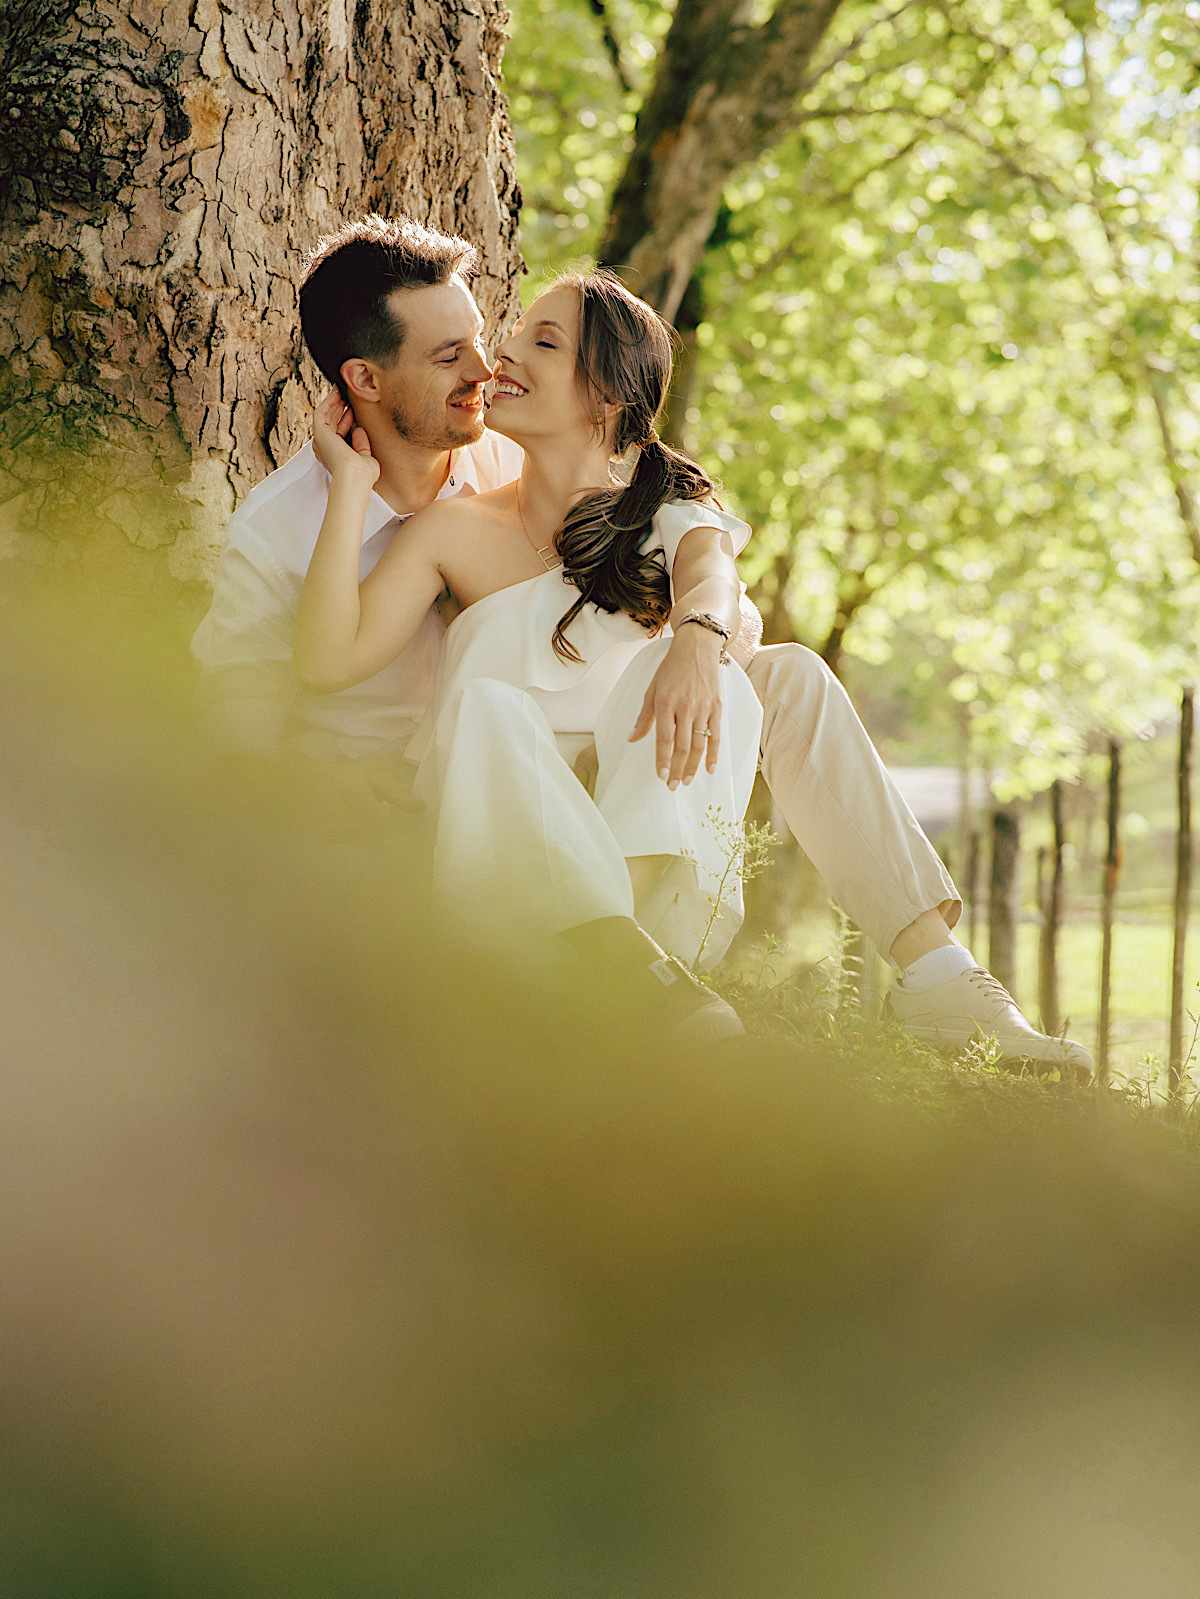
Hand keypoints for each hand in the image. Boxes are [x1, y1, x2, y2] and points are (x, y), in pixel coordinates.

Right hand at [312, 390, 379, 492]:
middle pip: (330, 421)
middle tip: (345, 393)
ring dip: (332, 402)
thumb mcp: (366, 457)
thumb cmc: (363, 475)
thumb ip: (362, 445)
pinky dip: (328, 402)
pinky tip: (336, 394)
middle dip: (338, 407)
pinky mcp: (320, 433)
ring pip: (325, 415)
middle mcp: (325, 447)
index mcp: (335, 454)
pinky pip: (321, 413)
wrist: (355, 479)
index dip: (346, 418)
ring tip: (341, 389)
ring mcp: (321, 440)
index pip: (339, 431)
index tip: (353, 408)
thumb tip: (359, 430)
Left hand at [628, 627, 721, 786]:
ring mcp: (703, 708)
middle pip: (682, 747)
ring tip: (687, 781)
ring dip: (693, 766)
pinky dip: (713, 754)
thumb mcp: (652, 689)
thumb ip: (644, 716)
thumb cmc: (671, 668)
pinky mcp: (717, 707)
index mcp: (665, 703)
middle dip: (677, 769)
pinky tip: (709, 768)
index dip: (663, 760)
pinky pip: (716, 735)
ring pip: (699, 744)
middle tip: (673, 786)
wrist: (697, 647)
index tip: (662, 777)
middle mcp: (685, 707)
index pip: (664, 739)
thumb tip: (632, 738)